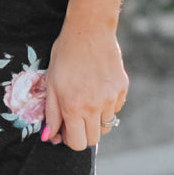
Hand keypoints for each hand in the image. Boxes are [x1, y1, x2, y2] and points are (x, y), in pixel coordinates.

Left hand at [42, 24, 127, 150]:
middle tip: (75, 117)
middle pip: (93, 139)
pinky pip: (116, 109)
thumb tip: (51, 137)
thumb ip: (51, 114)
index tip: (66, 128)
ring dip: (95, 120)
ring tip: (86, 99)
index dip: (69, 139)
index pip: (77, 143)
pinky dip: (107, 106)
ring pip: (106, 125)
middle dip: (82, 133)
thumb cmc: (65, 56)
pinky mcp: (122, 88)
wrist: (89, 31)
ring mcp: (111, 98)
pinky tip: (98, 89)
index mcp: (73, 107)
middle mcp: (94, 106)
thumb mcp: (51, 84)